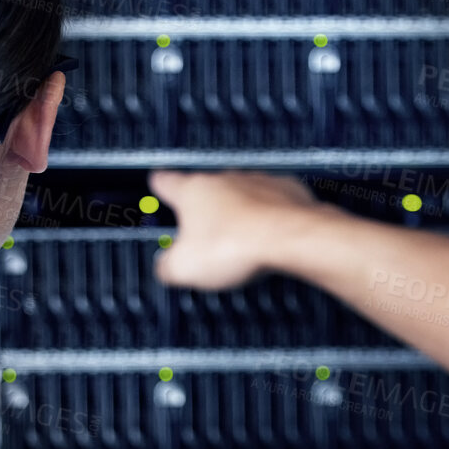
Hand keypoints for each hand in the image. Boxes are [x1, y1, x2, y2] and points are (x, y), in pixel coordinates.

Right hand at [148, 170, 325, 290]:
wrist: (290, 239)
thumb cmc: (239, 246)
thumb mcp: (184, 268)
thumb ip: (167, 265)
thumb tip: (164, 267)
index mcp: (192, 191)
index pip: (166, 182)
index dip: (160, 185)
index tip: (158, 184)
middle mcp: (225, 180)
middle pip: (207, 190)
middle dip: (205, 211)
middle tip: (204, 236)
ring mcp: (257, 183)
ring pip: (241, 195)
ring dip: (239, 215)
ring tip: (239, 243)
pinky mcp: (287, 192)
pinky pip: (273, 202)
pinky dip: (269, 218)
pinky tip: (268, 238)